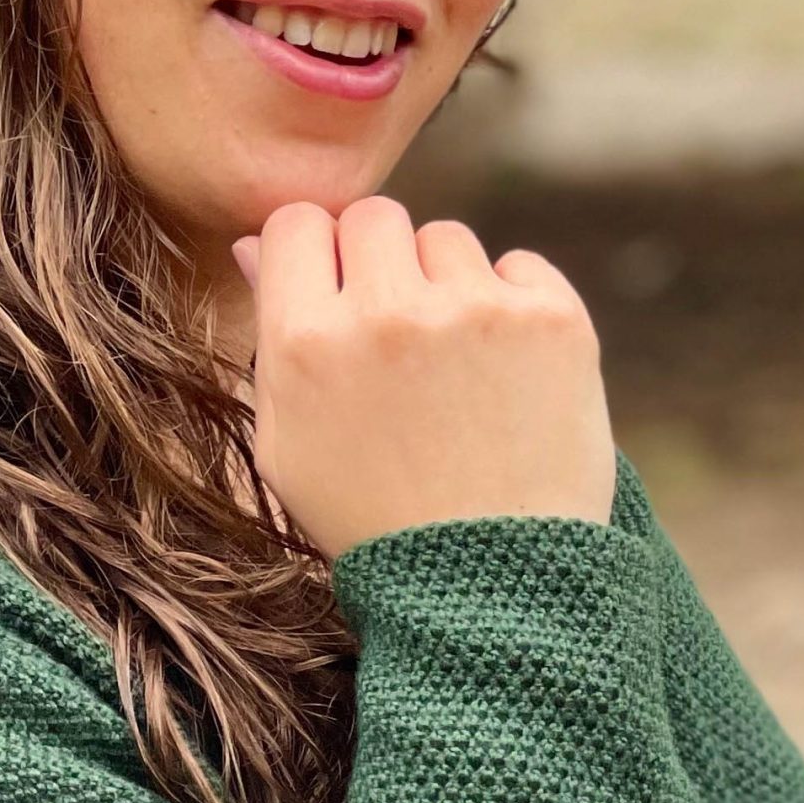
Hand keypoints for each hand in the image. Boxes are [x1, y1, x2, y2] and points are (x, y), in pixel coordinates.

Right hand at [231, 195, 616, 560]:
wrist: (496, 584)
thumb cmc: (376, 518)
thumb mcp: (289, 446)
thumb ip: (270, 337)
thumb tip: (252, 243)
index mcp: (307, 343)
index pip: (296, 222)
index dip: (315, 252)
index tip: (335, 290)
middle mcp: (387, 313)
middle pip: (374, 217)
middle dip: (380, 262)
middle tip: (398, 335)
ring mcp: (475, 310)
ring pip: (448, 238)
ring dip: (447, 285)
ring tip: (455, 370)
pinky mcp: (552, 318)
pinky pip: (518, 265)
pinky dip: (512, 305)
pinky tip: (505, 374)